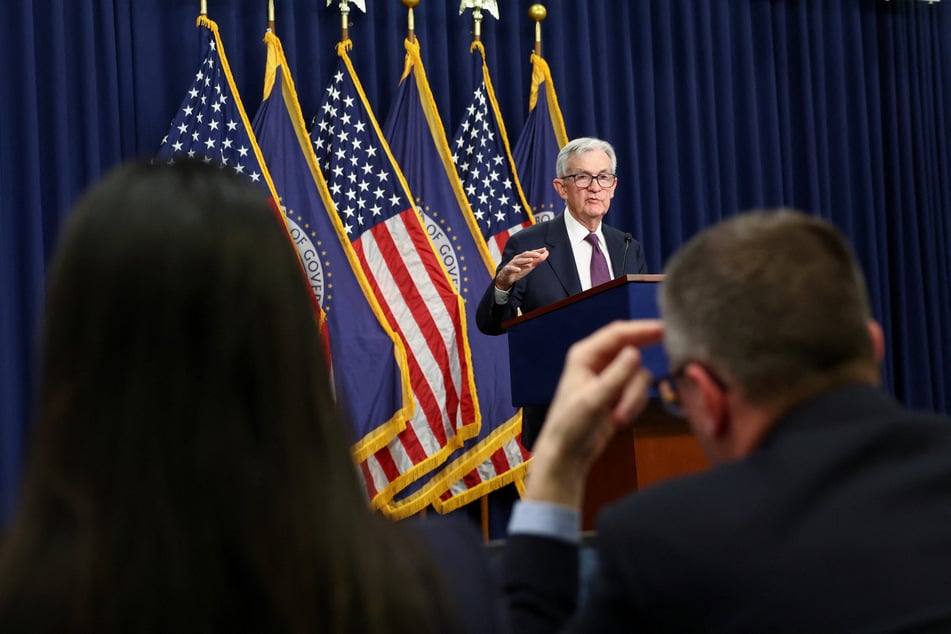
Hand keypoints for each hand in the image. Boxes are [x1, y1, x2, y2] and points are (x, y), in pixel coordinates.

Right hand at [494, 248, 548, 290]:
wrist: (506, 279)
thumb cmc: (518, 270)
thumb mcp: (529, 266)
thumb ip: (537, 260)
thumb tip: (546, 254)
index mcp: (522, 257)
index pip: (530, 253)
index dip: (537, 251)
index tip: (544, 249)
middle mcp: (517, 259)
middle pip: (524, 255)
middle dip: (531, 254)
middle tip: (538, 254)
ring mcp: (512, 264)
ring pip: (518, 261)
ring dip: (524, 260)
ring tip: (531, 260)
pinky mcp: (507, 270)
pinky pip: (510, 269)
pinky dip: (514, 269)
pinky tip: (519, 270)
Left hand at [525, 320, 663, 508]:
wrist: (568, 454)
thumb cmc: (571, 425)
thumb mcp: (594, 400)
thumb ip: (616, 376)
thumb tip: (635, 352)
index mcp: (585, 355)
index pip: (618, 334)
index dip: (643, 329)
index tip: (667, 329)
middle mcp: (598, 361)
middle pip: (632, 348)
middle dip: (642, 364)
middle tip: (671, 354)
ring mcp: (610, 377)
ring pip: (638, 376)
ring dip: (633, 398)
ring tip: (619, 418)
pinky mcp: (618, 393)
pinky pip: (638, 391)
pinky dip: (633, 406)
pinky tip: (619, 421)